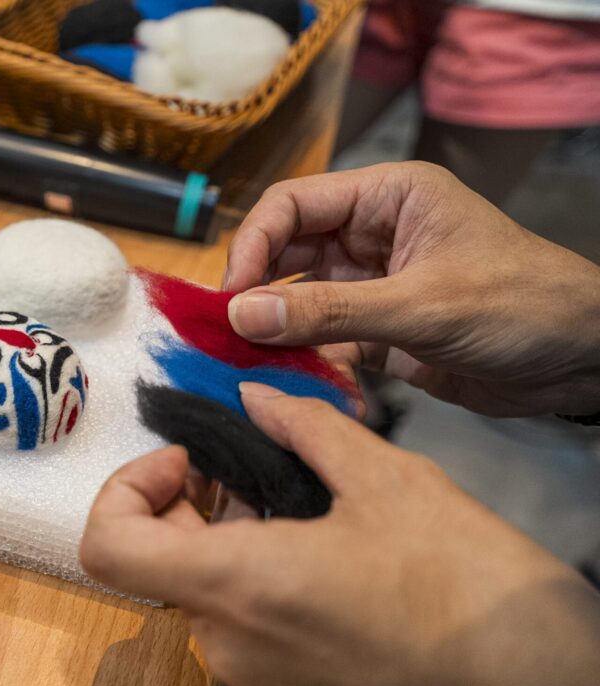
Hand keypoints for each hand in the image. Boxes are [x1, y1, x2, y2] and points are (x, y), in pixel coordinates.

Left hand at [80, 384, 599, 685]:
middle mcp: (227, 643)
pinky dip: (257, 573)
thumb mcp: (393, 485)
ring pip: (202, 589)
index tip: (185, 459)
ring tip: (300, 495)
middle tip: (247, 461)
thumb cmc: (475, 598)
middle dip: (188, 502)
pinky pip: (243, 622)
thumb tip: (257, 399)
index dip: (124, 489)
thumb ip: (307, 430)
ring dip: (229, 534)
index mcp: (235, 587)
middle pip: (156, 562)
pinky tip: (324, 544)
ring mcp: (257, 677)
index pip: (107, 545)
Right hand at [222, 162, 599, 416]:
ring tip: (246, 364)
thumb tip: (241, 315)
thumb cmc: (523, 306)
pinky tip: (292, 385)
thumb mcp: (421, 306)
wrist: (585, 361)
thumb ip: (328, 313)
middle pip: (287, 253)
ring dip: (274, 333)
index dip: (253, 245)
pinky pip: (323, 342)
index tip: (229, 295)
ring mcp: (373, 286)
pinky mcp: (379, 333)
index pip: (293, 205)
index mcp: (388, 198)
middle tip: (224, 335)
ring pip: (299, 302)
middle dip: (255, 292)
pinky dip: (305, 363)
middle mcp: (373, 235)